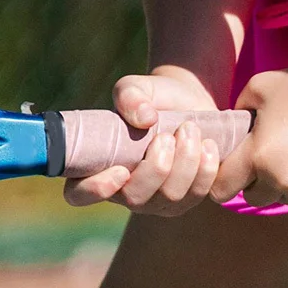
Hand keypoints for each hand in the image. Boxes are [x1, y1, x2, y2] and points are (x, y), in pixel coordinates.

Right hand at [64, 68, 224, 215]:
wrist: (188, 103)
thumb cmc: (153, 98)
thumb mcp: (136, 87)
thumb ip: (131, 96)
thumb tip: (145, 118)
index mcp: (96, 167)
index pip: (80, 194)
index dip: (95, 190)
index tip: (120, 170)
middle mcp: (123, 191)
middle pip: (135, 198)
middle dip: (157, 167)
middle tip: (167, 135)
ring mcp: (156, 200)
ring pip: (170, 198)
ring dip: (185, 162)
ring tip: (190, 129)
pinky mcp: (187, 199)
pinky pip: (198, 196)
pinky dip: (206, 170)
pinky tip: (208, 145)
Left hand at [211, 61, 287, 207]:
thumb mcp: (257, 88)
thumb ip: (236, 113)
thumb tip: (230, 132)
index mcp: (258, 157)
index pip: (221, 188)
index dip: (222, 178)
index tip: (231, 166)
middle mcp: (281, 181)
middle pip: (252, 197)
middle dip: (252, 182)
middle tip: (263, 158)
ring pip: (281, 198)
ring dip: (280, 184)